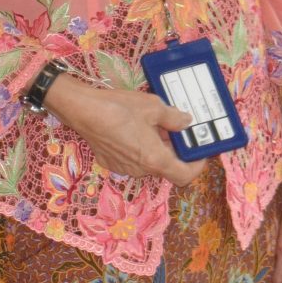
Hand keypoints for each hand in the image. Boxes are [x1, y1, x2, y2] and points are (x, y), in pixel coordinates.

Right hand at [43, 77, 194, 183]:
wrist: (82, 109)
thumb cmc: (119, 108)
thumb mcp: (153, 106)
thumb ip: (174, 117)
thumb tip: (186, 122)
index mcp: (155, 159)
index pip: (185, 176)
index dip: (196, 166)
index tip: (199, 151)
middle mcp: (140, 169)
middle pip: (166, 167)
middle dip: (174, 150)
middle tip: (176, 129)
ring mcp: (123, 168)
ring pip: (148, 162)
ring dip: (156, 148)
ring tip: (153, 124)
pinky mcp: (110, 163)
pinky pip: (132, 159)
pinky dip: (138, 148)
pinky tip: (132, 128)